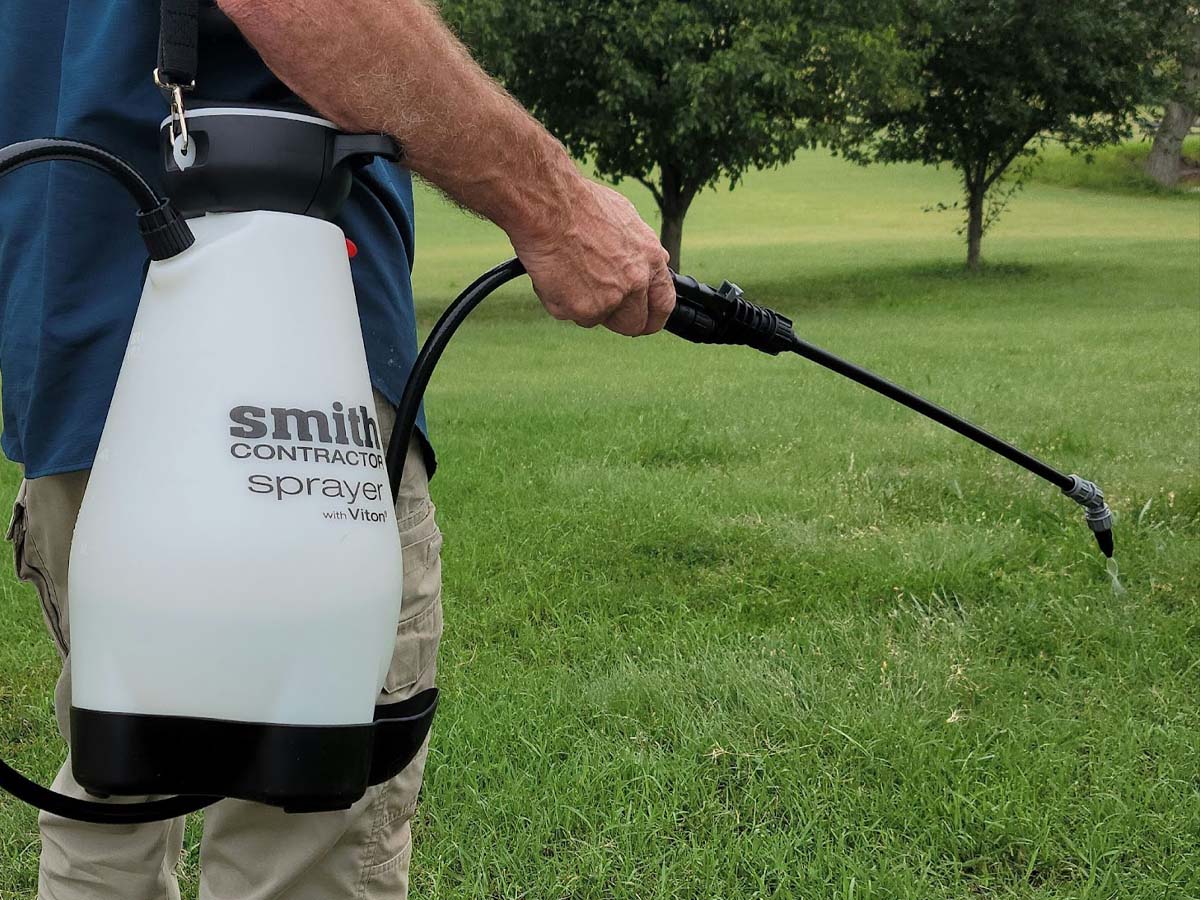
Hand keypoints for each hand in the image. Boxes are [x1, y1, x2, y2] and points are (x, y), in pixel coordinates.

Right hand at [513, 179, 675, 336]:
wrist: (551, 206)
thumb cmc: (580, 206)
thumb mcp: (625, 219)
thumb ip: (639, 249)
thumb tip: (650, 261)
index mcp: (650, 258)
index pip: (663, 302)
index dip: (651, 316)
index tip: (642, 320)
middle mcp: (636, 281)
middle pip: (633, 323)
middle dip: (615, 320)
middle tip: (594, 306)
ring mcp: (611, 298)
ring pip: (595, 318)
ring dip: (580, 304)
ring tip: (566, 271)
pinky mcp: (584, 309)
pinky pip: (569, 315)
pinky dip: (558, 301)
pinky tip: (552, 273)